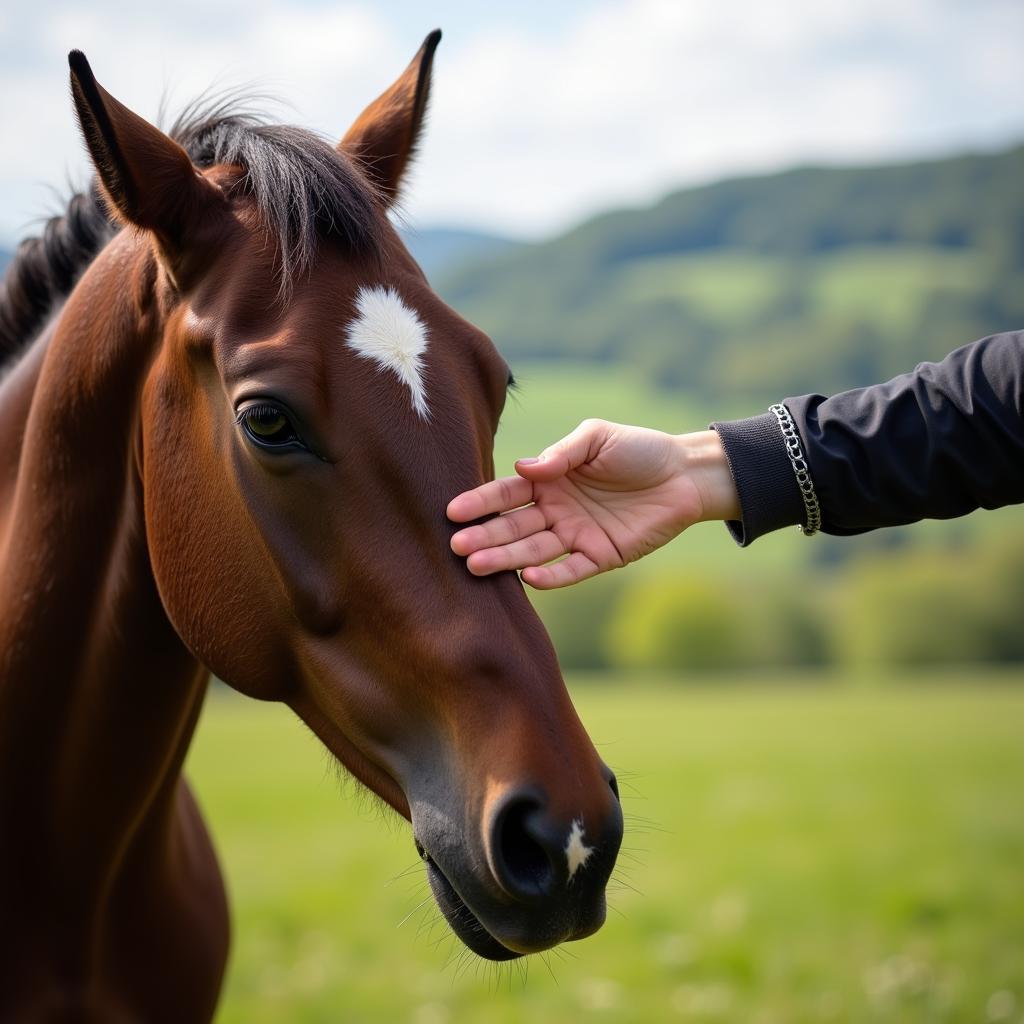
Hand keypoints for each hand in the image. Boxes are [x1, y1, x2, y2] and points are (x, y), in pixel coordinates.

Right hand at [446, 420, 739, 588]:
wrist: (685, 474)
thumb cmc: (638, 449)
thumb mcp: (597, 437)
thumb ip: (562, 453)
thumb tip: (523, 467)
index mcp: (549, 481)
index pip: (506, 494)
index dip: (480, 502)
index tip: (453, 511)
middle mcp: (555, 511)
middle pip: (513, 526)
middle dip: (485, 536)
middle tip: (457, 545)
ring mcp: (575, 536)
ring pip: (533, 550)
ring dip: (506, 558)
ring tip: (477, 565)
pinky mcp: (600, 557)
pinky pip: (570, 570)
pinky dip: (551, 577)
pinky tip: (529, 578)